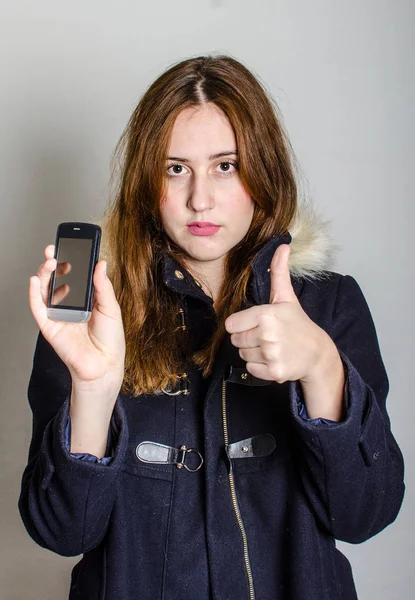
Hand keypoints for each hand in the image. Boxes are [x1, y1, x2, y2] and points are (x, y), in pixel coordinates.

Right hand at [29, 244, 125, 391]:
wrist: (105, 365)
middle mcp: (69, 305)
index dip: (69, 260)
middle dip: (53, 262)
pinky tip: (35, 280)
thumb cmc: (110, 340)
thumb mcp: (111, 308)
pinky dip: (33, 294)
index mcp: (84, 299)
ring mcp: (58, 315)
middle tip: (54, 249)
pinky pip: (38, 308)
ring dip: (44, 273)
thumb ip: (103, 285)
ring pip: (44, 290)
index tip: (70, 244)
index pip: (73, 275)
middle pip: (56, 279)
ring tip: (50, 261)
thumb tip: (100, 262)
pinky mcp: (49, 327)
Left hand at [225, 244, 333, 383]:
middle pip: (235, 340)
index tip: (255, 323)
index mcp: (266, 314)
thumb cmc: (298, 323)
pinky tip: (274, 358)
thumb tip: (283, 245)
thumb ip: (279, 272)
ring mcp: (271, 354)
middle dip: (247, 338)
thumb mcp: (286, 297)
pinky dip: (259, 367)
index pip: (231, 324)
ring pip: (242, 355)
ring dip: (253, 352)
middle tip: (265, 335)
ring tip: (271, 346)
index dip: (241, 324)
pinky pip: (251, 369)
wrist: (318, 352)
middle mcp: (267, 335)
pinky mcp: (274, 372)